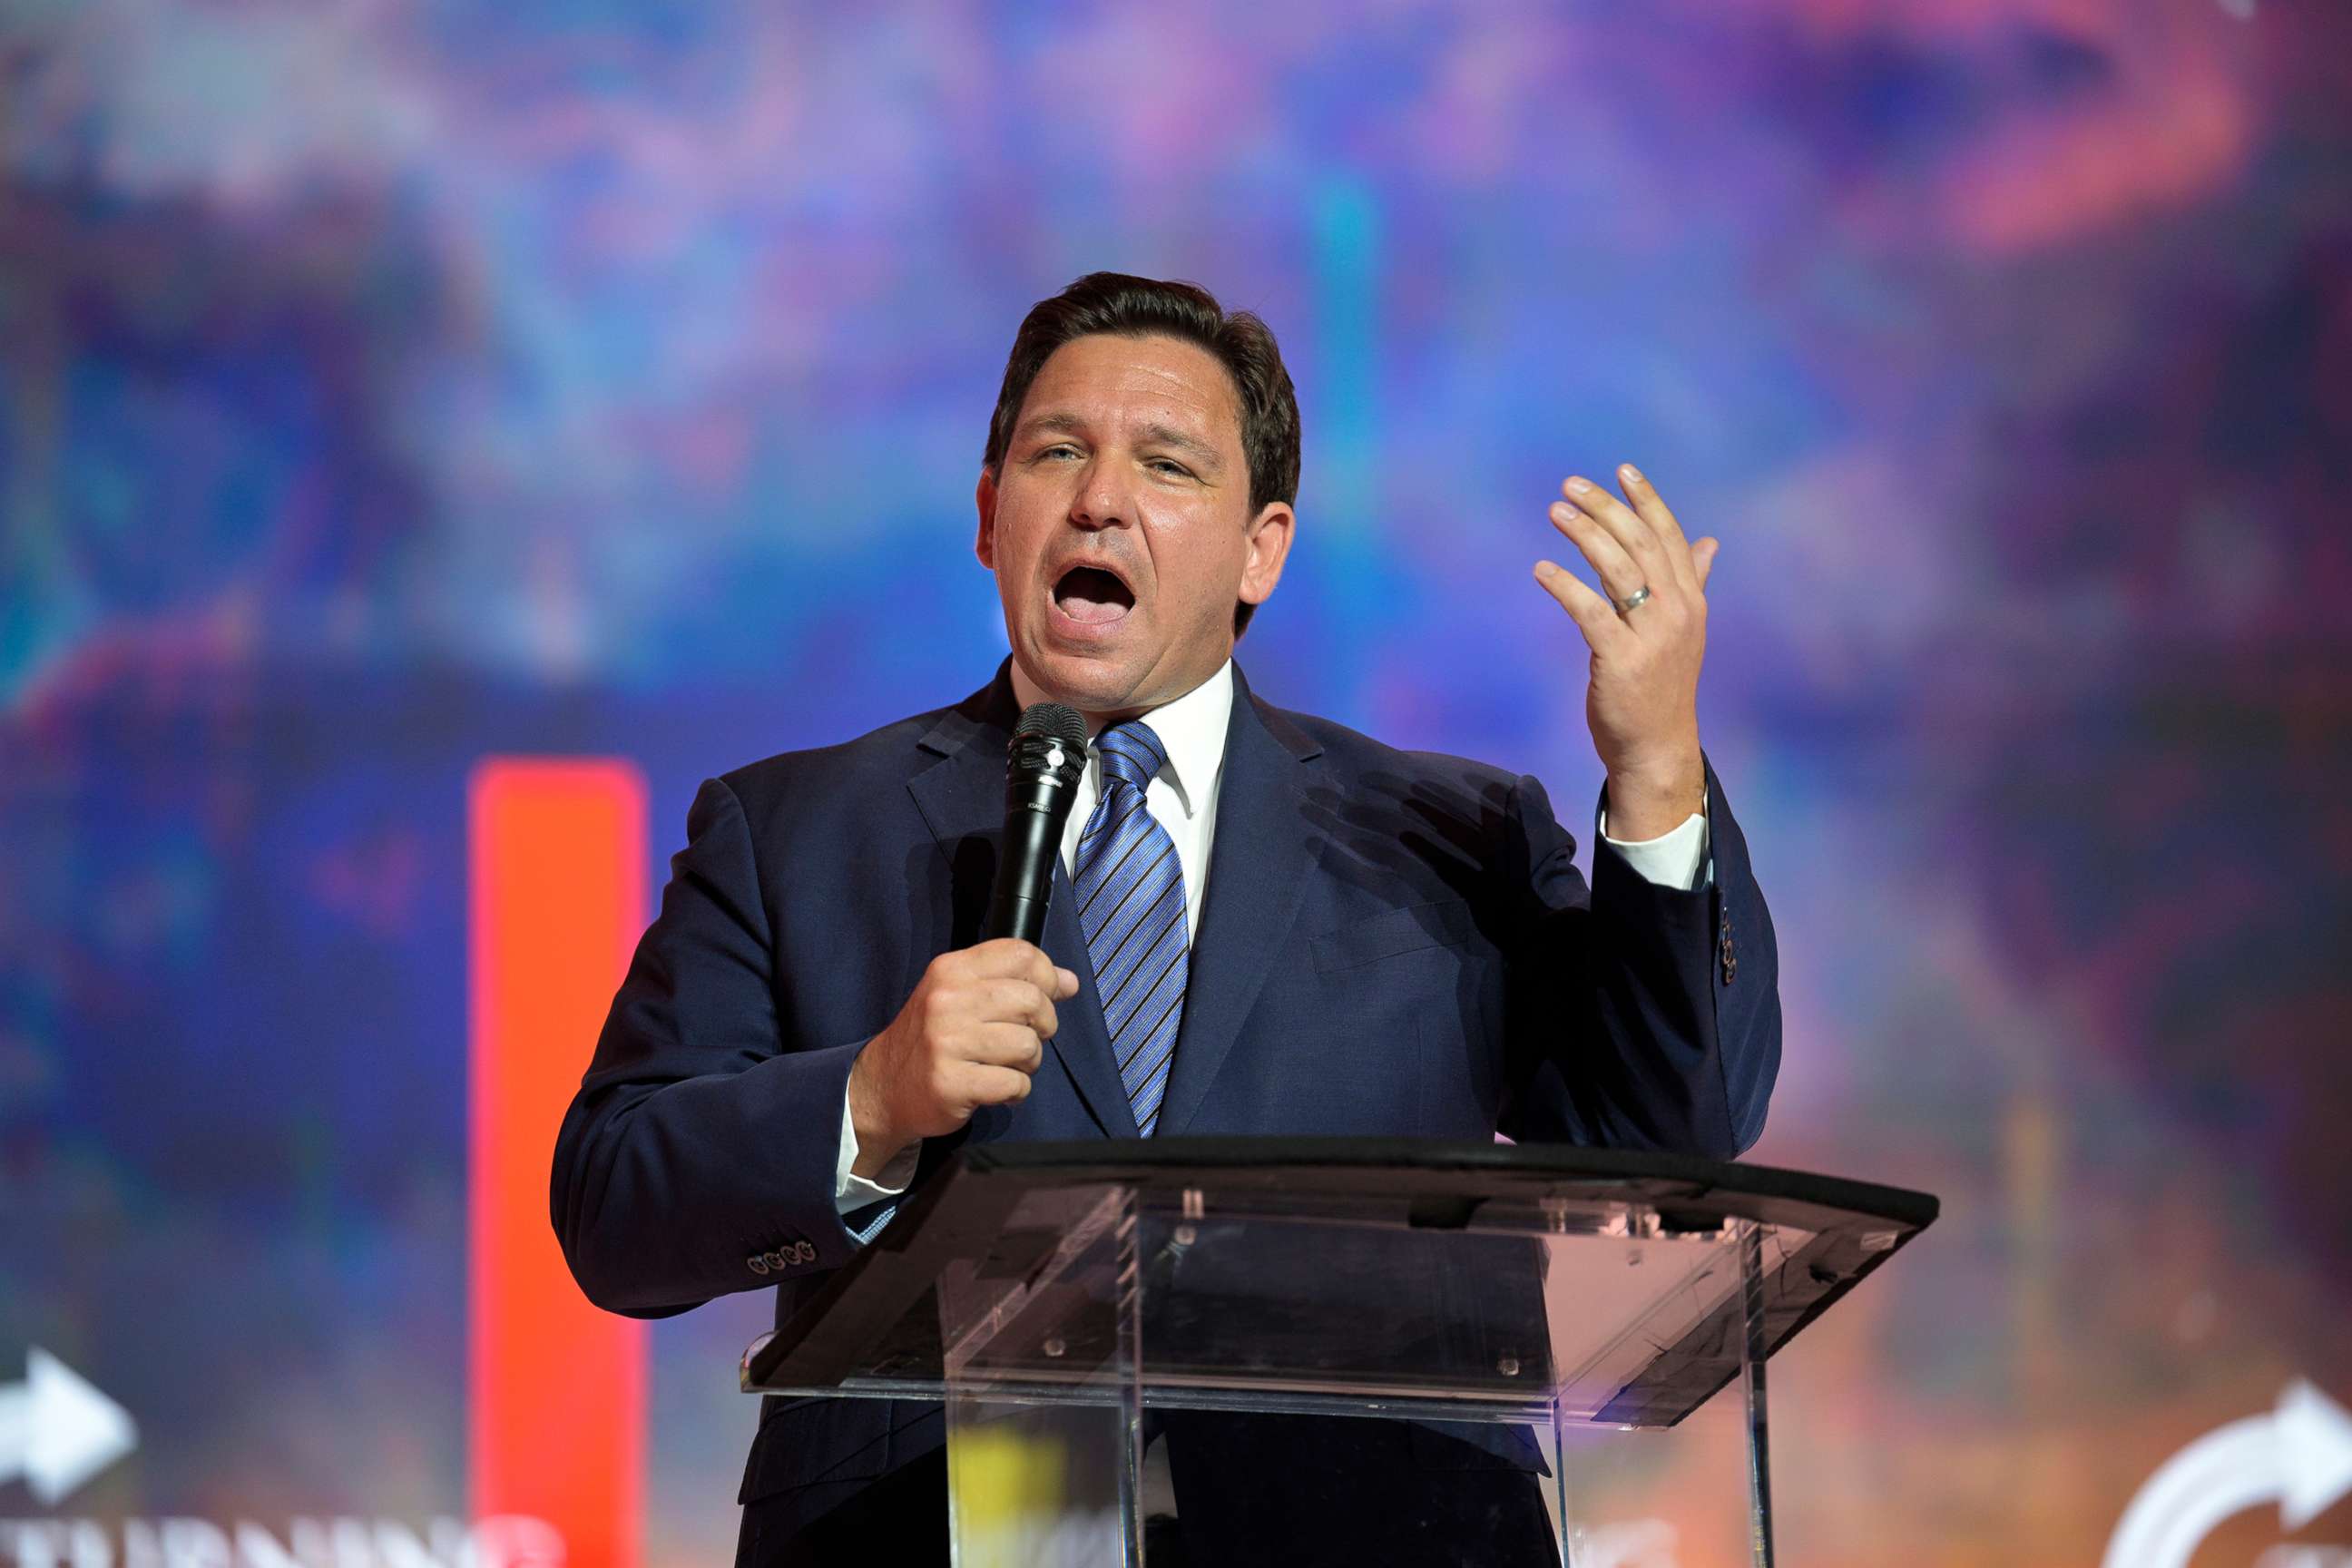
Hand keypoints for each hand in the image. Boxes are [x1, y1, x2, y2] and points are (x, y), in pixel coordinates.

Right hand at [846, 939, 1079, 1177]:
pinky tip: (997, 1089)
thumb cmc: (933, 1038)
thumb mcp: (961, 995)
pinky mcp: (951, 1082)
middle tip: (1025, 1039)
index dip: (1047, 975)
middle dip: (1043, 1024)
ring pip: (1027, 1045)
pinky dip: (1015, 1091)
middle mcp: (947, 1000)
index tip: (1047, 995)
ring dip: (1028, 1062)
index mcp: (951, 970)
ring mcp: (946, 1042)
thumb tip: (1069, 981)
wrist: (884, 1086)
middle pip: (1032, 1000)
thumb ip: (1012, 982)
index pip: (1020, 953)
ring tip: (1006, 1066)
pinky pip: (1014, 1083)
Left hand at [1532, 463, 1714, 840]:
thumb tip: (1708, 543)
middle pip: (1640, 544)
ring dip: (1584, 535)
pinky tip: (1541, 570)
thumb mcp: (1683, 630)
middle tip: (1571, 486)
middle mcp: (1676, 612)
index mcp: (1691, 601)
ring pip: (1618, 569)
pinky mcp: (1621, 660)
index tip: (1622, 469)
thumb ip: (1692, 582)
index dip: (1647, 500)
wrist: (1657, 747)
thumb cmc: (1663, 687)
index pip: (1670, 537)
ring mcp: (1651, 636)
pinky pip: (1591, 611)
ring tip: (1556, 512)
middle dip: (1606, 508)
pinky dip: (1565, 586)